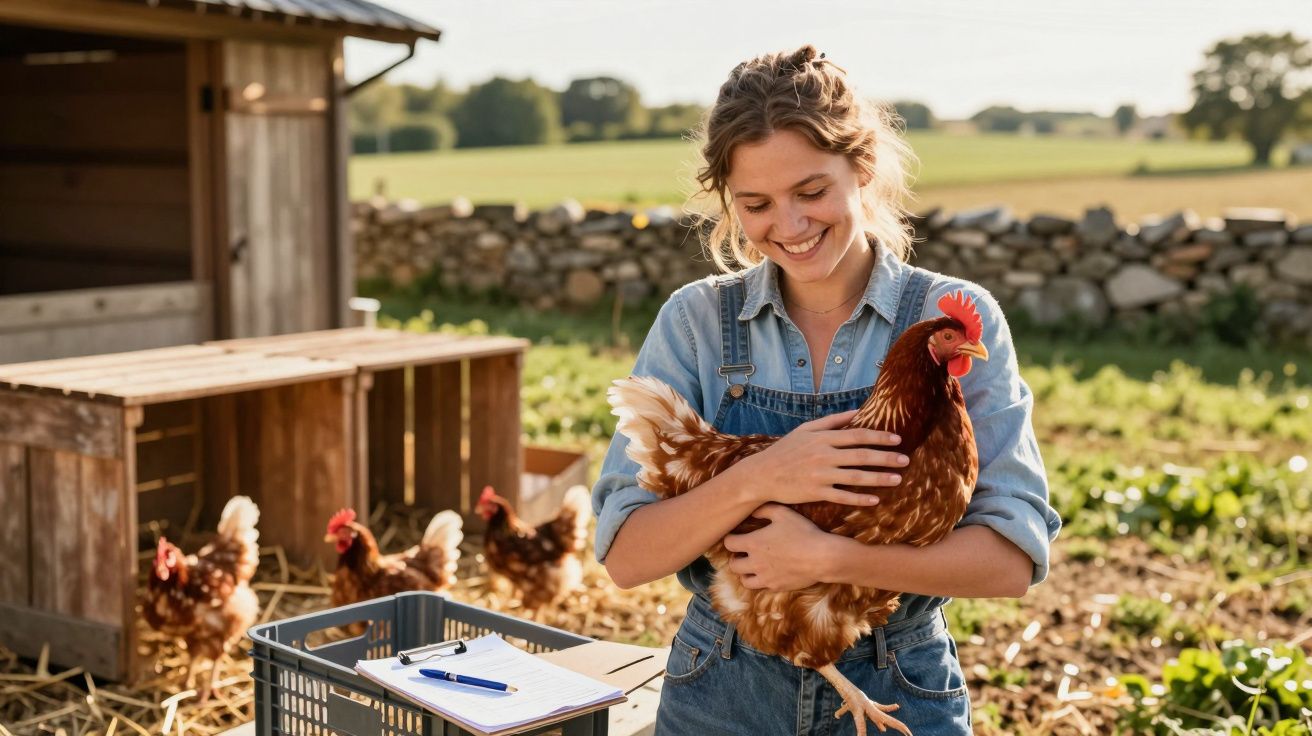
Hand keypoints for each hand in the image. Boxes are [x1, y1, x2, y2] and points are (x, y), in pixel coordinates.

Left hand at [722, 504, 837, 590]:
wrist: (821, 557)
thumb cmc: (803, 532)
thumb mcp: (783, 514)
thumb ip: (764, 510)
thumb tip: (752, 512)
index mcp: (753, 543)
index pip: (729, 544)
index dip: (730, 539)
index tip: (735, 536)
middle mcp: (755, 563)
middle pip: (733, 565)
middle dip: (735, 558)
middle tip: (743, 553)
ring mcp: (765, 577)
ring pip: (744, 581)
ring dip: (745, 573)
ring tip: (752, 566)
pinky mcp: (777, 587)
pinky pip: (762, 588)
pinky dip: (761, 581)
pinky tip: (768, 574)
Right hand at [735, 409, 906, 506]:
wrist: (761, 474)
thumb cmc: (785, 451)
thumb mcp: (805, 430)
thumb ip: (832, 421)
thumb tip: (856, 412)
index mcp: (822, 438)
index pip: (857, 435)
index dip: (879, 436)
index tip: (897, 439)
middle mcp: (823, 455)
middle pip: (861, 455)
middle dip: (886, 457)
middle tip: (905, 460)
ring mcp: (820, 475)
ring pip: (855, 477)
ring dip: (879, 478)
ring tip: (897, 479)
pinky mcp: (815, 492)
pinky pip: (842, 496)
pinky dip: (859, 499)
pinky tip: (875, 500)